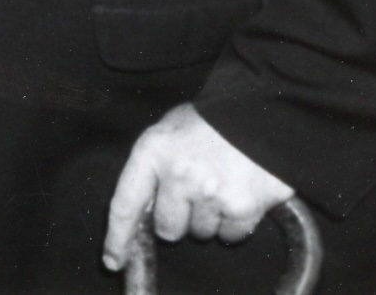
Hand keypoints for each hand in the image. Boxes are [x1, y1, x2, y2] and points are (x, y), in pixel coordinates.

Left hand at [102, 105, 294, 268]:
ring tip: (219, 186)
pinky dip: (234, 224)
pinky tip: (238, 196)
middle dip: (176, 220)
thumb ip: (152, 167)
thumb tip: (142, 210)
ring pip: (200, 233)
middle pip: (167, 228)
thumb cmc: (211, 122)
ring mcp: (211, 193)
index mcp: (153, 152)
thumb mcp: (168, 132)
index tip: (114, 261)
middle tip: (192, 196)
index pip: (125, 204)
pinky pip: (231, 235)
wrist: (261, 114)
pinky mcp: (242, 207)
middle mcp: (178, 175)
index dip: (119, 238)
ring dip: (208, 219)